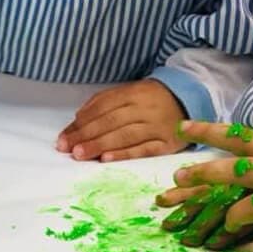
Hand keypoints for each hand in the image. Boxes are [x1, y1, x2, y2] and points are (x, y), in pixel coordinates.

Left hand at [56, 80, 187, 161]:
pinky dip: (124, 154)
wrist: (188, 101)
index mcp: (135, 93)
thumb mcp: (128, 93)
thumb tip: (77, 120)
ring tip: (80, 154)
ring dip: (100, 145)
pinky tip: (106, 159)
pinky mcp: (167, 144)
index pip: (103, 108)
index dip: (82, 123)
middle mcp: (146, 108)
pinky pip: (144, 150)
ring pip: (125, 136)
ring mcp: (158, 127)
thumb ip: (102, 103)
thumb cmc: (150, 100)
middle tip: (66, 148)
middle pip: (111, 122)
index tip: (64, 137)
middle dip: (86, 135)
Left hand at [157, 122, 252, 248]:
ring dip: (208, 176)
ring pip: (239, 172)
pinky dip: (237, 214)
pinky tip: (225, 223)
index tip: (189, 128)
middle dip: (205, 147)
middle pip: (236, 146)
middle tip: (176, 158)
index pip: (245, 139)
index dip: (215, 133)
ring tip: (180, 181)